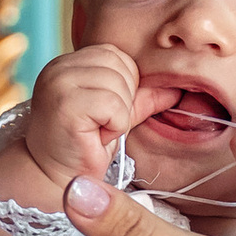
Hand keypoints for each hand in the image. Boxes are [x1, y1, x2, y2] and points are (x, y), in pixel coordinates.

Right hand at [13, 45, 139, 194]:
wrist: (58, 180)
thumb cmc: (84, 146)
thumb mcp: (117, 114)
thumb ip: (141, 96)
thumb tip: (177, 87)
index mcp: (67, 63)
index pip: (115, 55)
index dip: (123, 86)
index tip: (104, 113)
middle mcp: (58, 67)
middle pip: (120, 66)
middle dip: (123, 100)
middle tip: (101, 124)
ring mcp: (59, 84)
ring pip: (119, 86)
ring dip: (118, 116)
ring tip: (97, 131)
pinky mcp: (66, 105)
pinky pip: (114, 106)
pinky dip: (114, 127)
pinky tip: (96, 138)